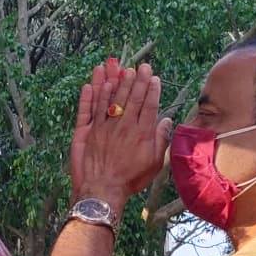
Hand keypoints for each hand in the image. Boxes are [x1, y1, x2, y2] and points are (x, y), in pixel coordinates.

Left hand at [68, 57, 173, 209]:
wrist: (102, 190)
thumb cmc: (130, 180)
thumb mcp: (154, 164)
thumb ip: (161, 140)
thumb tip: (167, 121)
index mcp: (141, 133)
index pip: (148, 105)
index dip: (151, 90)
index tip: (153, 77)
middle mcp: (124, 126)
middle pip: (131, 98)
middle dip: (137, 80)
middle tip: (141, 66)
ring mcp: (104, 127)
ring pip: (111, 99)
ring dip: (116, 82)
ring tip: (121, 68)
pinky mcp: (88, 131)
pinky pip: (90, 109)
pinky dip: (92, 96)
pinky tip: (95, 84)